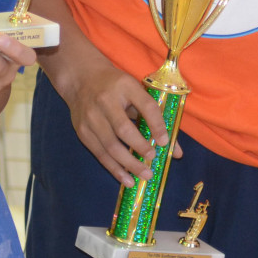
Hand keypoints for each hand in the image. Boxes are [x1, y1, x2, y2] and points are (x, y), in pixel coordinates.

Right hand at [60, 62, 171, 186]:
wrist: (81, 78)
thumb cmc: (115, 86)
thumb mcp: (135, 91)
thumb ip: (154, 117)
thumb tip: (176, 151)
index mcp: (125, 86)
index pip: (145, 105)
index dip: (156, 124)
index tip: (164, 142)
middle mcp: (105, 101)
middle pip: (124, 128)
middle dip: (140, 147)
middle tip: (152, 159)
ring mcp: (91, 117)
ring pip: (110, 146)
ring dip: (129, 163)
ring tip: (144, 175)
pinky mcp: (82, 131)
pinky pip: (100, 154)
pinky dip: (114, 169)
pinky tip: (127, 179)